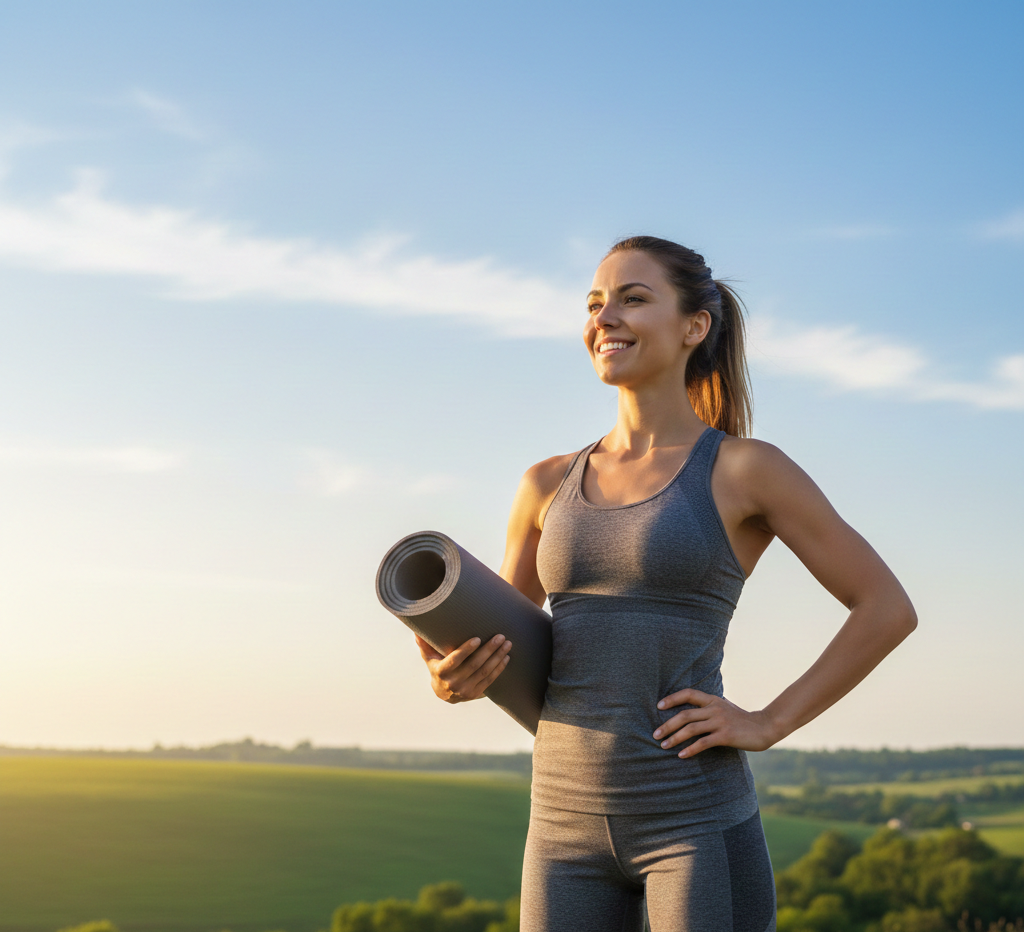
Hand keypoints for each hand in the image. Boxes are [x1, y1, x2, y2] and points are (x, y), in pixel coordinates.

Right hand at [415, 634, 511, 703]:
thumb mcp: (429, 658)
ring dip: (497, 657)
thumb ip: (425, 644)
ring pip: (485, 672)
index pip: (455, 660)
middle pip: (474, 665)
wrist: (443, 694)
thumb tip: (417, 630)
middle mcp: (453, 683)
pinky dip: (499, 668)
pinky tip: (506, 657)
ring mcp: (465, 690)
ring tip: (507, 644)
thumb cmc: (437, 668)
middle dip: (489, 649)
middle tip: (500, 636)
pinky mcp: (476, 694)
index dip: (466, 649)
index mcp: (441, 671)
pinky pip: (490, 680)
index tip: (478, 638)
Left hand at [652, 688, 779, 757]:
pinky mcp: (726, 735)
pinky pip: (704, 742)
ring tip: (663, 746)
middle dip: (668, 724)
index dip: (672, 698)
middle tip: (655, 734)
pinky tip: (681, 755)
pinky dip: (691, 749)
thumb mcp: (725, 708)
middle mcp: (714, 708)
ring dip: (675, 738)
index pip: (688, 694)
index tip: (658, 706)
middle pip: (685, 714)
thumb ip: (709, 708)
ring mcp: (720, 721)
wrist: (765, 727)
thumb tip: (690, 713)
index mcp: (713, 699)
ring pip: (691, 728)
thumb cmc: (742, 720)